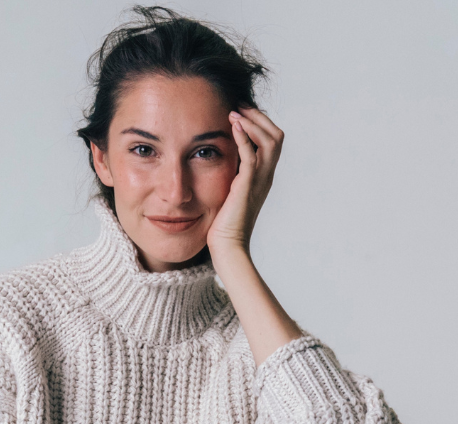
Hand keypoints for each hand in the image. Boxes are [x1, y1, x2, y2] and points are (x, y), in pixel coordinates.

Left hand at [207, 106, 283, 260]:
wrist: (227, 246)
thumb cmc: (223, 225)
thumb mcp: (229, 193)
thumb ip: (231, 176)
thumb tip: (219, 161)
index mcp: (263, 177)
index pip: (271, 141)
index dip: (259, 124)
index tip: (241, 113)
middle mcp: (266, 176)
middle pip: (276, 136)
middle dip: (258, 117)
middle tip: (239, 106)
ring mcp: (259, 181)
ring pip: (269, 141)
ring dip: (252, 122)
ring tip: (235, 112)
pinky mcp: (247, 186)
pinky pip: (251, 155)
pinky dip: (244, 137)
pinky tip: (233, 126)